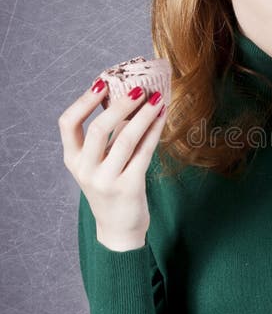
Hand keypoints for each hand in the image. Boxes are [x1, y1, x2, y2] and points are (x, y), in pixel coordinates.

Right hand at [58, 80, 166, 250]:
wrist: (119, 229)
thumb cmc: (110, 188)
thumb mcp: (98, 164)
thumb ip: (106, 137)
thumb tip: (126, 98)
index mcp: (72, 160)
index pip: (67, 124)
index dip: (83, 101)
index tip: (102, 83)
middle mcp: (85, 170)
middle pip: (97, 129)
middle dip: (119, 105)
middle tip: (138, 89)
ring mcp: (106, 180)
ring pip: (124, 140)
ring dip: (142, 116)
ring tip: (156, 99)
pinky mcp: (129, 187)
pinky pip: (143, 153)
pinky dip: (153, 132)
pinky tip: (161, 118)